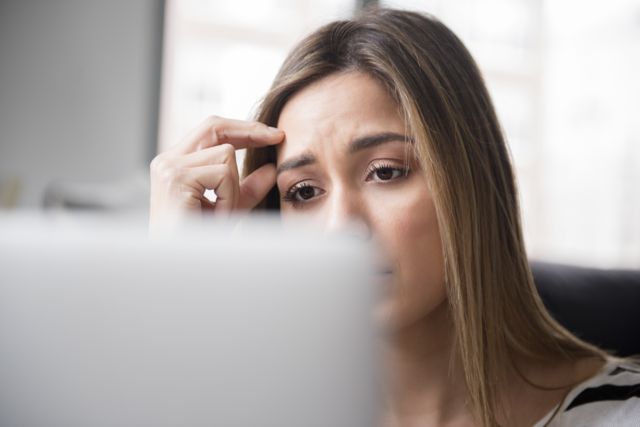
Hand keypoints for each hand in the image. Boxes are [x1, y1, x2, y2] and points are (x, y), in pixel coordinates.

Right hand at [149, 116, 283, 231]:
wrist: (179, 269)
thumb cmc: (200, 242)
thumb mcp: (229, 210)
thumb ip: (247, 189)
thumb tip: (271, 168)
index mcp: (175, 164)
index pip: (211, 131)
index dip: (243, 129)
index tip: (273, 134)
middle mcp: (167, 160)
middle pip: (214, 126)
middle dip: (249, 131)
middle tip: (278, 137)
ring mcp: (169, 167)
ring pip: (226, 154)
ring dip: (234, 188)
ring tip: (222, 215)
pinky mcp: (177, 177)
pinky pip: (224, 174)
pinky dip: (229, 198)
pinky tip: (216, 218)